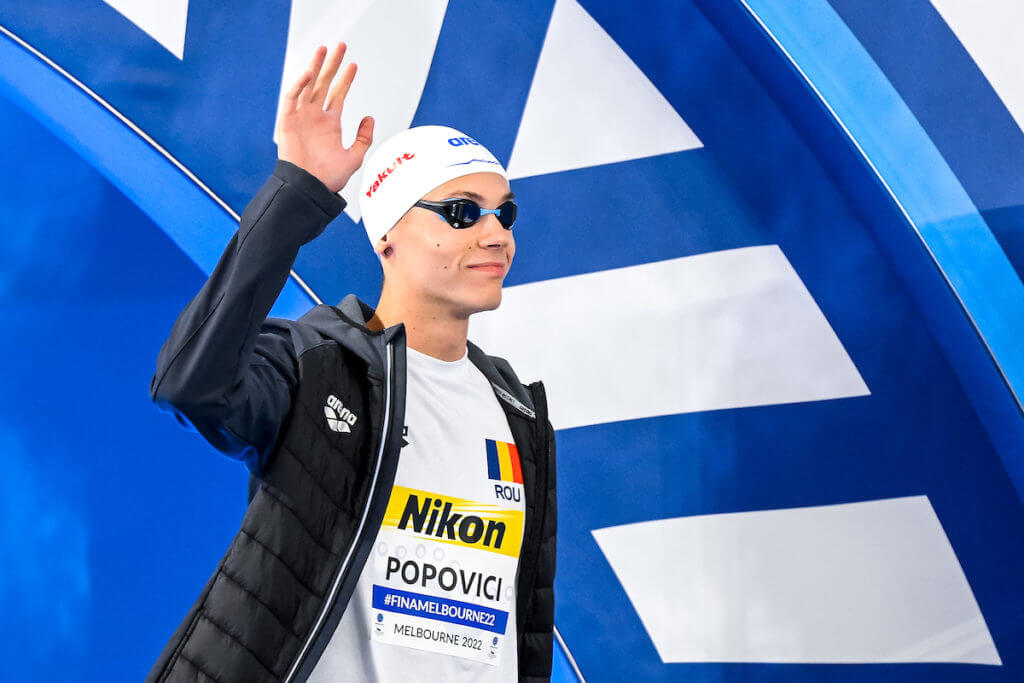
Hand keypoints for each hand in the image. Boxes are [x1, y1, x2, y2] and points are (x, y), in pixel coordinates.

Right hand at [276, 42, 373, 193]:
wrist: (309, 189)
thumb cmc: (329, 178)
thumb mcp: (353, 157)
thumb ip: (363, 138)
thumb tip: (370, 118)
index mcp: (329, 124)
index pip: (338, 94)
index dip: (346, 79)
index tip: (354, 65)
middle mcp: (315, 117)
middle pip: (324, 83)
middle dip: (332, 65)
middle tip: (341, 46)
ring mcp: (301, 117)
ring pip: (308, 86)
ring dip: (315, 67)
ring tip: (324, 49)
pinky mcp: (288, 122)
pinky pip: (292, 99)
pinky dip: (300, 86)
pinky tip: (311, 73)